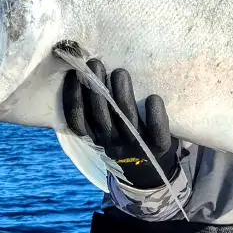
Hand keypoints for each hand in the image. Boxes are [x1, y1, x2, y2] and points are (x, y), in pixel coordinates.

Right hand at [62, 60, 178, 188]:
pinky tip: (153, 98)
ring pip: (126, 119)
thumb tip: (85, 71)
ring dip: (122, 94)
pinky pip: (157, 131)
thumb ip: (97, 109)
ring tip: (120, 72)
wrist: (154, 169)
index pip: (78, 122)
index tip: (72, 74)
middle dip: (95, 88)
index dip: (73, 98)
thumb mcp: (106, 130)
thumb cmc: (126, 137)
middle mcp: (113, 143)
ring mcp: (136, 145)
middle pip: (100, 115)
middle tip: (95, 63)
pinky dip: (155, 114)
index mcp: (97, 139)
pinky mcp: (159, 146)